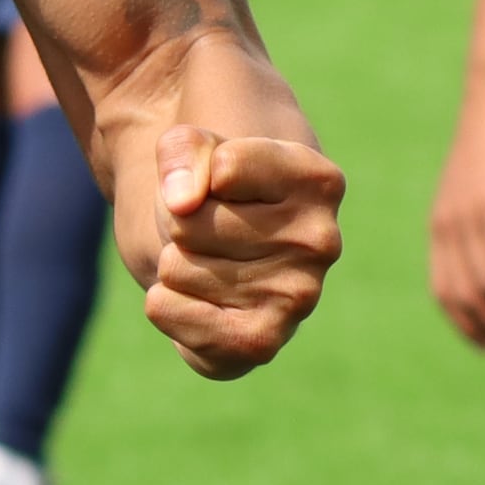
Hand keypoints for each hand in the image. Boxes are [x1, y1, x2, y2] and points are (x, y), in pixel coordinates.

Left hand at [143, 123, 342, 375]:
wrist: (224, 242)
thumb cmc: (214, 181)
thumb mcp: (197, 141)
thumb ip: (185, 147)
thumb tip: (183, 202)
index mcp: (318, 182)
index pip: (222, 166)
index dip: (197, 167)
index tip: (221, 177)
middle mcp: (320, 243)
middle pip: (188, 221)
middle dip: (180, 221)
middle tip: (212, 226)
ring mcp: (297, 299)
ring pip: (176, 267)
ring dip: (176, 260)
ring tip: (211, 259)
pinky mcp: (259, 343)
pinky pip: (171, 314)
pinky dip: (164, 304)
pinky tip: (199, 297)